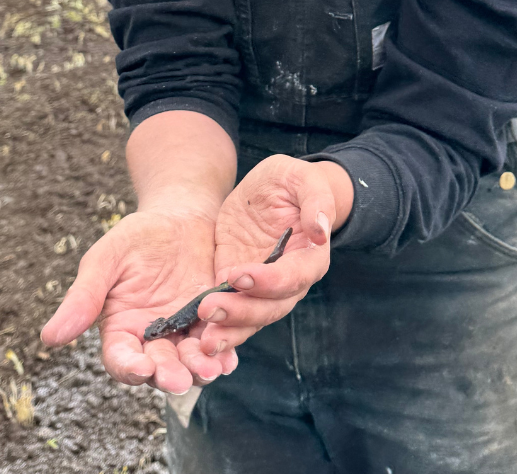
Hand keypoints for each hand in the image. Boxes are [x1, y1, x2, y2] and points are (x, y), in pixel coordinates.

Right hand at [40, 208, 237, 393]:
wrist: (181, 214)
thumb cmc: (137, 235)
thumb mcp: (106, 259)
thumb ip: (83, 297)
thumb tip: (48, 338)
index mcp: (121, 329)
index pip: (121, 359)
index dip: (129, 368)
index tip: (142, 369)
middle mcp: (153, 338)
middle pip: (159, 368)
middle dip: (170, 375)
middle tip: (180, 379)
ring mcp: (185, 331)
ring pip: (191, 362)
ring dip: (200, 369)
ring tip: (210, 368)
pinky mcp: (216, 320)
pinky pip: (220, 341)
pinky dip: (225, 351)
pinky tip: (231, 355)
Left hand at [195, 154, 346, 355]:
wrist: (269, 191)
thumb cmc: (290, 182)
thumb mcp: (301, 177)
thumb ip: (316, 199)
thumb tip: (320, 231)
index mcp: (310, 257)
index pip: (294, 278)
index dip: (269, 281)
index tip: (239, 274)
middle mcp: (289, 282)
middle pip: (270, 308)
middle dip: (240, 312)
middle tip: (208, 309)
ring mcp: (263, 289)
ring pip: (250, 320)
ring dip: (227, 330)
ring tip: (201, 339)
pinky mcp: (238, 288)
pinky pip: (231, 314)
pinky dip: (216, 327)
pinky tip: (196, 338)